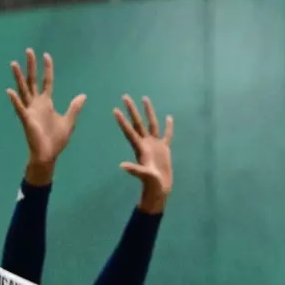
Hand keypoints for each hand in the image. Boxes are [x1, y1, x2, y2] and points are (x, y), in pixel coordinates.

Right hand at [7, 49, 85, 183]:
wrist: (49, 155)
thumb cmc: (57, 139)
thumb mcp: (69, 121)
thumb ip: (74, 107)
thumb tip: (83, 95)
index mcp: (46, 103)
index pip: (46, 81)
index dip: (47, 69)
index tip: (46, 55)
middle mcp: (36, 104)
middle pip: (32, 81)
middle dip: (31, 66)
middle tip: (28, 51)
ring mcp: (30, 111)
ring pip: (23, 90)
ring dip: (18, 78)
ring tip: (14, 64)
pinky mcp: (26, 120)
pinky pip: (20, 109)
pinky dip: (15, 100)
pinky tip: (10, 91)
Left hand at [114, 95, 173, 212]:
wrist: (159, 188)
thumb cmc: (151, 183)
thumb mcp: (143, 175)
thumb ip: (134, 170)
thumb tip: (122, 166)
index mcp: (140, 148)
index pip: (130, 131)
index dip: (122, 121)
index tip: (115, 110)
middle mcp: (146, 143)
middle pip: (138, 123)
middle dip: (132, 110)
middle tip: (125, 96)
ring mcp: (155, 145)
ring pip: (152, 124)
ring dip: (148, 112)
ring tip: (145, 98)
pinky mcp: (165, 149)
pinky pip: (167, 135)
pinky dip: (168, 126)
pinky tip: (169, 117)